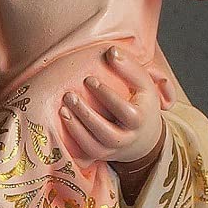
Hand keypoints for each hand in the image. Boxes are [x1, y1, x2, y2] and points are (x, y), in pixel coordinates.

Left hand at [60, 47, 164, 163]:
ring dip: (76, 128)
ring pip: (93, 146)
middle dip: (86, 115)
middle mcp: (127, 138)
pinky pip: (85, 153)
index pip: (124, 110)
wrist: (144, 137)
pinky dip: (73, 140)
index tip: (89, 79)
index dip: (106, 96)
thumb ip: (130, 67)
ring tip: (62, 109)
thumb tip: (111, 51)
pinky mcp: (101, 155)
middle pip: (106, 132)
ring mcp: (113, 150)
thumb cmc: (141, 103)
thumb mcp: (144, 84)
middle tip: (69, 95)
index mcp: (140, 119)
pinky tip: (63, 122)